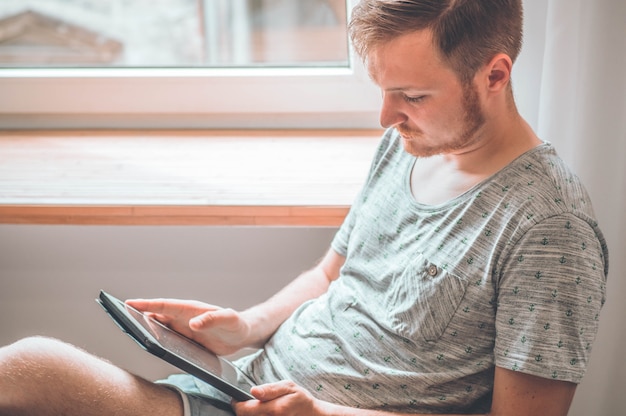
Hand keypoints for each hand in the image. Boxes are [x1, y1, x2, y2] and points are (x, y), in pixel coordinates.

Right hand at [125, 298, 250, 355]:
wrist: (242, 334)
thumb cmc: (236, 323)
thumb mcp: (228, 320)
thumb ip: (213, 319)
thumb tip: (194, 323)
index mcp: (191, 310)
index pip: (165, 306)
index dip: (147, 305)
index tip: (129, 303)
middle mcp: (184, 317)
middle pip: (156, 315)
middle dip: (138, 314)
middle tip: (119, 315)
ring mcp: (183, 328)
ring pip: (159, 326)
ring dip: (144, 327)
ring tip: (127, 330)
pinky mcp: (185, 339)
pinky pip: (166, 338)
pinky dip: (155, 339)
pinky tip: (147, 345)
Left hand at [233, 381, 323, 415]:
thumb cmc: (300, 400)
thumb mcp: (288, 387)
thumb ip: (269, 389)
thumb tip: (253, 391)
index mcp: (274, 409)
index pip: (244, 410)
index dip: (237, 404)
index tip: (236, 399)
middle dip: (244, 409)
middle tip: (251, 402)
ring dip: (251, 414)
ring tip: (259, 408)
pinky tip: (262, 413)